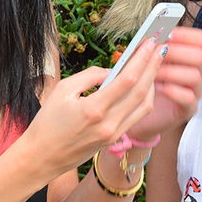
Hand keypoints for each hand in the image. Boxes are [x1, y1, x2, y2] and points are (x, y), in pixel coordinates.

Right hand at [21, 38, 161, 180]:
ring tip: (155, 64)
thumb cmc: (47, 122)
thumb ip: (90, 76)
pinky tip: (145, 85)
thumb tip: (112, 70)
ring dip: (153, 83)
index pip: (127, 79)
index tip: (150, 43)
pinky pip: (137, 116)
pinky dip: (145, 99)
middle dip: (153, 67)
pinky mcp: (114, 140)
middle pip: (141, 91)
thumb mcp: (63, 90)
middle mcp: (108, 124)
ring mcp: (113, 134)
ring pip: (144, 106)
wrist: (40, 157)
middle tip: (161, 48)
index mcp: (94, 109)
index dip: (142, 59)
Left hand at [124, 26, 201, 142]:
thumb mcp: (145, 62)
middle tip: (157, 54)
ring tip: (153, 75)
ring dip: (171, 72)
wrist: (136, 113)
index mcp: (188, 56)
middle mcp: (195, 72)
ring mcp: (194, 91)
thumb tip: (149, 35)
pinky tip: (159, 89)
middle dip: (176, 52)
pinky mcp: (189, 109)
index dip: (186, 34)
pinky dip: (174, 91)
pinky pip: (189, 98)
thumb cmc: (142, 83)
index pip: (200, 40)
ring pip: (195, 76)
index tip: (167, 33)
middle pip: (199, 56)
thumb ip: (150, 49)